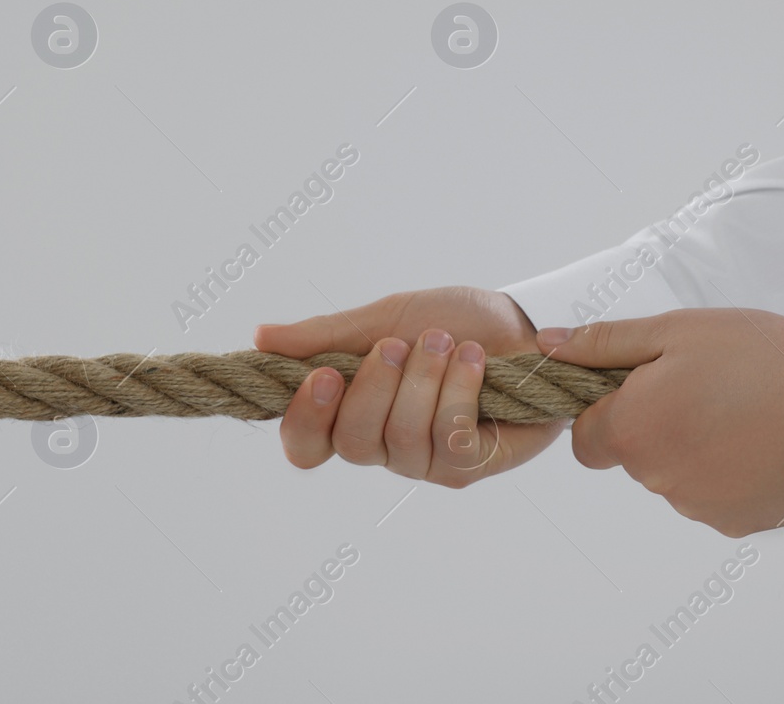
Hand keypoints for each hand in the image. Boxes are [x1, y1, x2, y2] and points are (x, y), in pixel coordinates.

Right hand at [256, 287, 566, 486]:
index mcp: (351, 412)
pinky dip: (459, 391)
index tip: (323, 374)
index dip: (305, 420)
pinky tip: (473, 361)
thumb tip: (260, 338)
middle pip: (352, 444)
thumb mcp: (384, 318)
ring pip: (402, 440)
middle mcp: (383, 445)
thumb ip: (325, 336)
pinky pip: (449, 440)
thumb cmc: (452, 321)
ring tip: (445, 342)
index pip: (305, 444)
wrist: (522, 321)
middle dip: (376, 387)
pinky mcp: (471, 464)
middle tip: (398, 344)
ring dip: (424, 380)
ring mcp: (427, 461)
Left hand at [536, 309, 783, 536]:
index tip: (646, 389)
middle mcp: (656, 480)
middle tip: (703, 391)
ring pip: (674, 478)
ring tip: (739, 414)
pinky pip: (714, 500)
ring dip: (692, 451)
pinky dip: (727, 476)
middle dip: (654, 427)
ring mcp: (698, 507)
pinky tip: (759, 443)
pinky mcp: (738, 523)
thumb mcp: (672, 332)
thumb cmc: (754, 353)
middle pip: (632, 457)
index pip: (586, 439)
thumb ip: (601, 344)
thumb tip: (545, 347)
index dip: (609, 412)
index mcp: (630, 433)